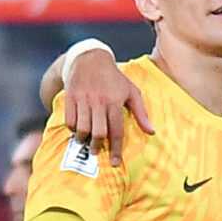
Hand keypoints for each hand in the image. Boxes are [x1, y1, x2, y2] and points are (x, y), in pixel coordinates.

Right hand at [65, 47, 150, 165]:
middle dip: (97, 147)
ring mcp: (83, 100)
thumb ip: (141, 112)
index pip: (116, 131)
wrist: (90, 58)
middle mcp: (99, 102)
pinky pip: (69, 120)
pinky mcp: (70, 97)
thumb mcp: (131, 91)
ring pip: (81, 128)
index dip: (116, 149)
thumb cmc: (114, 78)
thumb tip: (151, 132)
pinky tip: (78, 131)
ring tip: (87, 142)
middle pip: (97, 132)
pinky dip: (73, 129)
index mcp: (115, 101)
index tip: (115, 162)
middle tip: (98, 151)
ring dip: (84, 140)